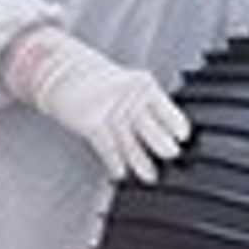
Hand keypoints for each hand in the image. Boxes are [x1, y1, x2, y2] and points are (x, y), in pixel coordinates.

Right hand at [11, 31, 192, 181]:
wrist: (66, 72)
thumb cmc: (101, 82)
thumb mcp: (131, 87)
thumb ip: (148, 107)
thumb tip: (167, 132)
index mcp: (146, 88)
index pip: (169, 112)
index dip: (177, 128)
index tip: (182, 139)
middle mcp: (131, 100)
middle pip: (154, 131)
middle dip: (164, 147)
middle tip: (170, 157)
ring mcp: (112, 113)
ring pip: (132, 145)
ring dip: (142, 163)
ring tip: (149, 177)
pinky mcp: (92, 123)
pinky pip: (108, 148)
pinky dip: (115, 163)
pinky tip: (120, 173)